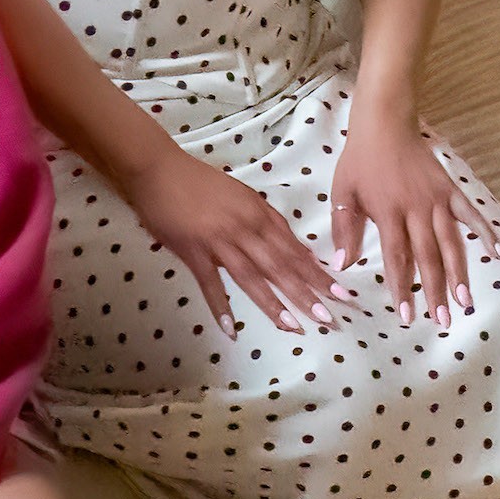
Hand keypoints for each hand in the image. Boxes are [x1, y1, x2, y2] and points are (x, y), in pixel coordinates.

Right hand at [132, 149, 341, 333]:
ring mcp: (219, 241)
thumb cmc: (202, 182)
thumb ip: (269, 222)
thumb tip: (298, 250)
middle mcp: (245, 228)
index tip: (340, 291)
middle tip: (329, 317)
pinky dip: (219, 306)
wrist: (159, 170)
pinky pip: (209, 283)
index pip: (294, 249)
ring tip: (293, 326)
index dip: (317, 272)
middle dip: (306, 292)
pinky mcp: (192, 251)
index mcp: (259, 214)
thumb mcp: (243, 196)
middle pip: (280, 265)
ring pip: (251, 277)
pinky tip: (230, 329)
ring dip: (273, 303)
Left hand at [328, 108, 474, 325]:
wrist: (385, 123)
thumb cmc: (360, 160)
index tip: (408, 316)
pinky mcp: (450, 190)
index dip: (403, 288)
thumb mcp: (342, 193)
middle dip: (435, 291)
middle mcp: (417, 209)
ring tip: (466, 300)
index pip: (397, 257)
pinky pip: (472, 215)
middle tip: (443, 320)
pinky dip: (487, 234)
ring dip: (459, 273)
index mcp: (388, 212)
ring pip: (452, 242)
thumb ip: (344, 229)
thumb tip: (343, 264)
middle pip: (429, 257)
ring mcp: (437, 199)